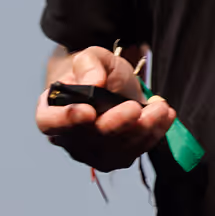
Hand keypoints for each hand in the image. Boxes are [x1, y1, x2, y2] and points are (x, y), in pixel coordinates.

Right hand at [35, 46, 176, 172]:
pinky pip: (134, 152)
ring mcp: (91, 152)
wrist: (111, 85)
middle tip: (135, 108)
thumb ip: (89, 65)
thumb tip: (94, 84)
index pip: (49, 122)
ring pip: (116, 150)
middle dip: (116, 125)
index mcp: (51, 110)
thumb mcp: (92, 57)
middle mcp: (68, 137)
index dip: (66, 120)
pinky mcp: (115, 158)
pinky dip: (153, 135)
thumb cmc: (95, 72)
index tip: (88, 112)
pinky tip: (165, 114)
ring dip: (142, 130)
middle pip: (89, 140)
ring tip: (161, 107)